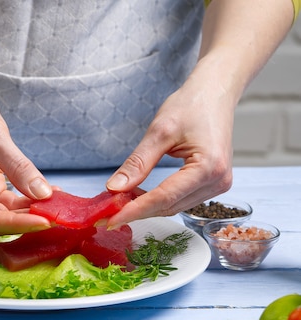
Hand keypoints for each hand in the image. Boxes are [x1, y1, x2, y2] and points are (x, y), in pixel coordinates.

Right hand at [0, 71, 52, 235]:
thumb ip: (19, 167)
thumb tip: (42, 194)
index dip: (16, 224)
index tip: (45, 221)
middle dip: (25, 220)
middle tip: (58, 216)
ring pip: (3, 212)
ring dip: (29, 211)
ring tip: (57, 205)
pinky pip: (7, 199)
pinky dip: (26, 199)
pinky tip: (46, 194)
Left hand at [104, 68, 234, 227]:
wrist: (215, 93)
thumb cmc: (191, 105)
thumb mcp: (159, 131)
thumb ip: (137, 163)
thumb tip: (114, 188)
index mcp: (208, 167)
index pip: (164, 198)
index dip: (134, 210)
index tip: (110, 220)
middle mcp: (219, 181)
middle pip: (170, 206)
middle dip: (138, 211)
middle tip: (108, 213)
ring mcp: (219, 184)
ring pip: (175, 206)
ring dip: (147, 207)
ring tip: (121, 203)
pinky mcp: (213, 183)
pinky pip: (181, 199)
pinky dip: (159, 200)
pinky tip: (140, 195)